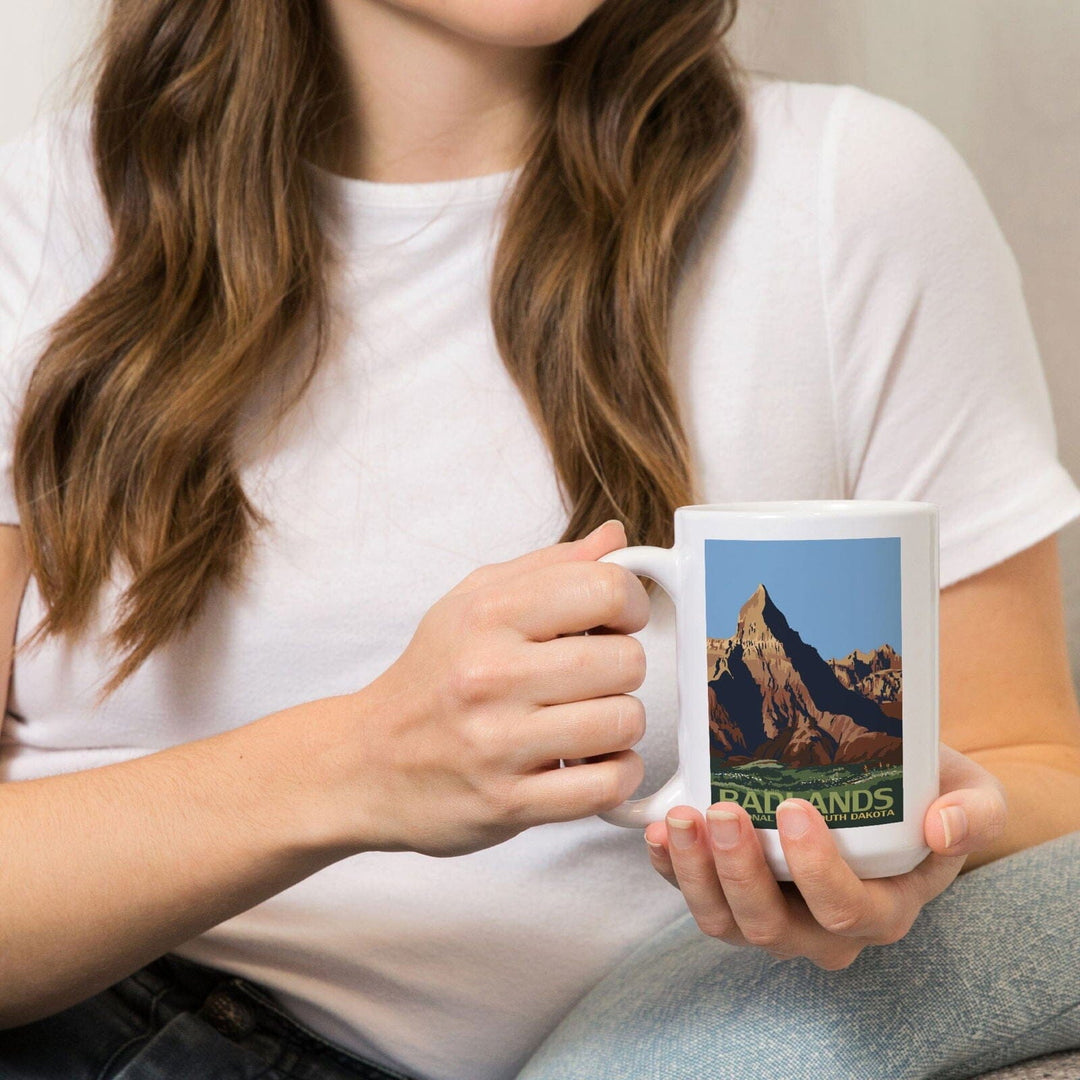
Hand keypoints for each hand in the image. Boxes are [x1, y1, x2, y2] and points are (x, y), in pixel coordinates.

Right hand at [329, 519, 650, 857]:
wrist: (364, 762)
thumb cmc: (430, 678)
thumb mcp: (472, 602)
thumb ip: (549, 567)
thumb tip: (615, 538)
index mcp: (487, 614)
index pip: (606, 589)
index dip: (630, 604)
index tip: (617, 621)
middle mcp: (491, 674)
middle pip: (625, 660)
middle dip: (624, 668)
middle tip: (595, 677)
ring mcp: (498, 742)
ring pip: (623, 721)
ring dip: (620, 724)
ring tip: (588, 721)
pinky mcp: (508, 801)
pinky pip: (606, 785)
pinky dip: (616, 773)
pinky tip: (593, 762)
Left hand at [642, 743, 1006, 968]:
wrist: (893, 791)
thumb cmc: (930, 793)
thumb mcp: (974, 794)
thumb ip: (975, 813)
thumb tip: (943, 827)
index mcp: (883, 909)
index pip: (847, 910)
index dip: (817, 870)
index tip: (793, 809)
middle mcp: (824, 929)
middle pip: (772, 926)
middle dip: (740, 872)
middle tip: (722, 810)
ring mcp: (775, 916)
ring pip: (725, 922)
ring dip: (694, 874)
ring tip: (680, 819)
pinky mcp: (734, 894)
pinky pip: (696, 897)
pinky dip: (670, 870)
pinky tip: (657, 831)